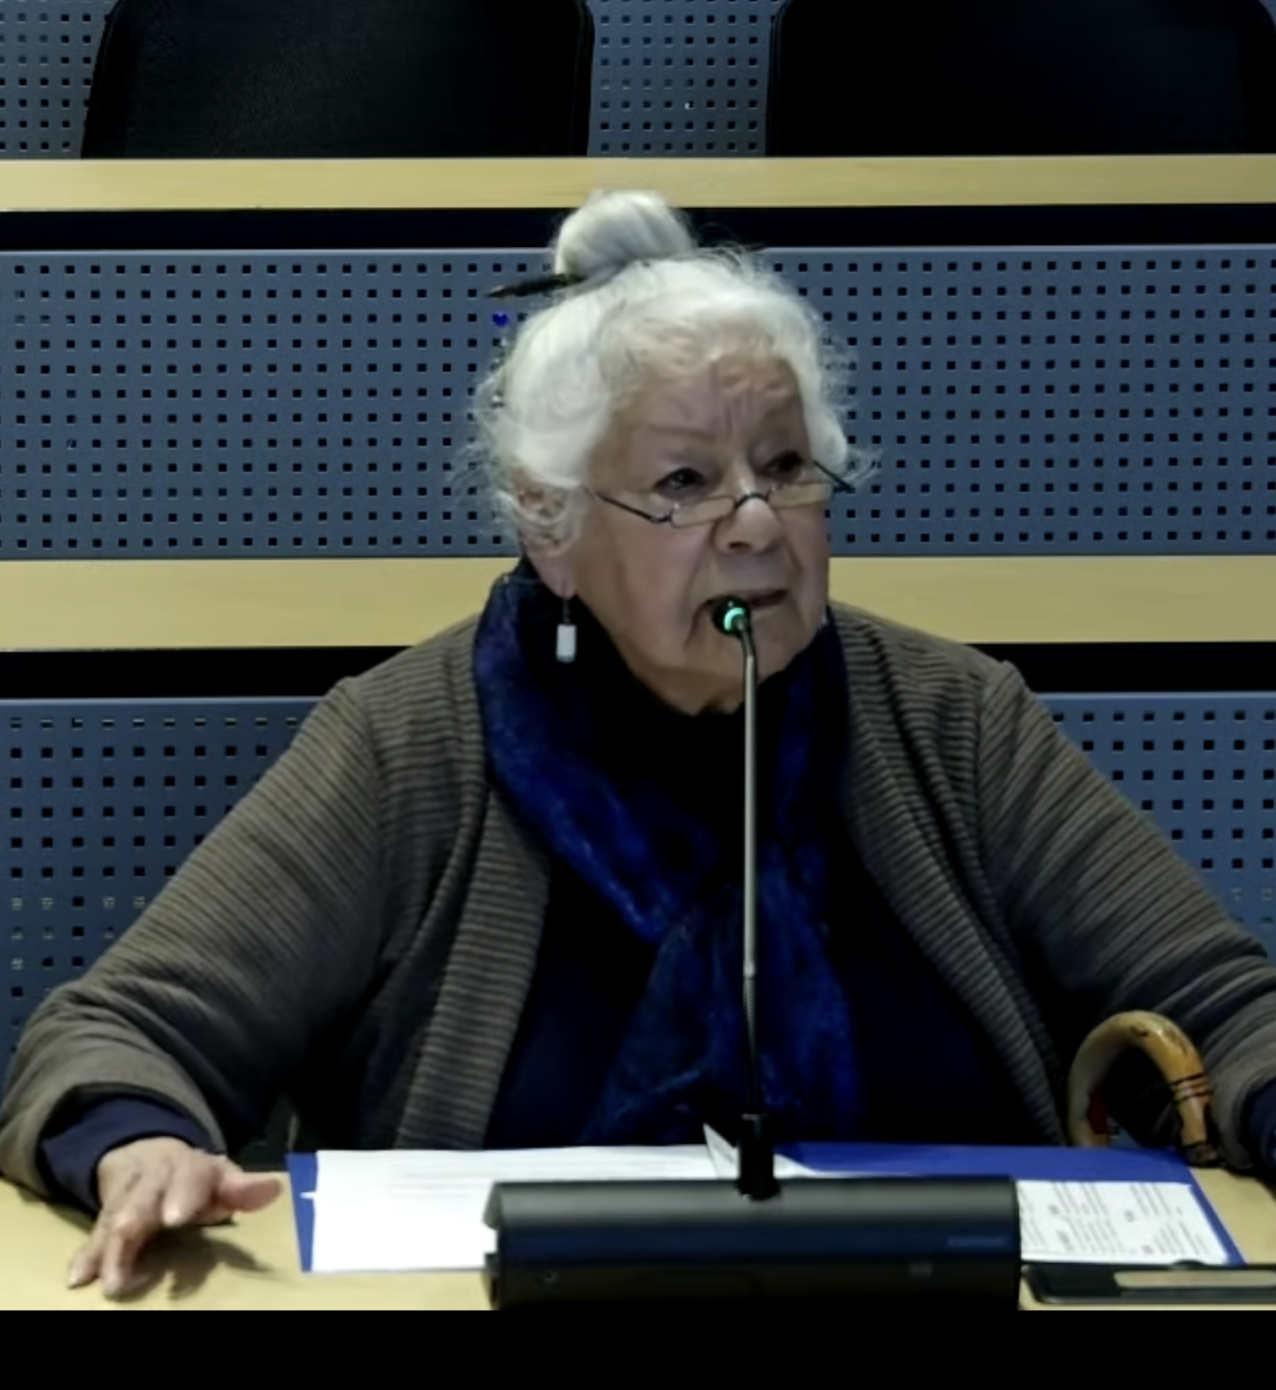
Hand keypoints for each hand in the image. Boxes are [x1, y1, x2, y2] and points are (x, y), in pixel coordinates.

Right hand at [69, 1138, 281, 1297]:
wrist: (146, 1154)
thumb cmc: (194, 1178)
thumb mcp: (221, 1177)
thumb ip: (243, 1189)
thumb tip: (274, 1190)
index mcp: (188, 1168)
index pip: (187, 1178)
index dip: (182, 1196)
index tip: (177, 1217)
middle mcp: (152, 1180)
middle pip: (141, 1199)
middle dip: (135, 1222)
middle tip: (135, 1255)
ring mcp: (124, 1197)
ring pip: (113, 1218)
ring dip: (109, 1249)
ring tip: (110, 1281)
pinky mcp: (102, 1216)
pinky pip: (93, 1233)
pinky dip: (86, 1254)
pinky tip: (77, 1277)